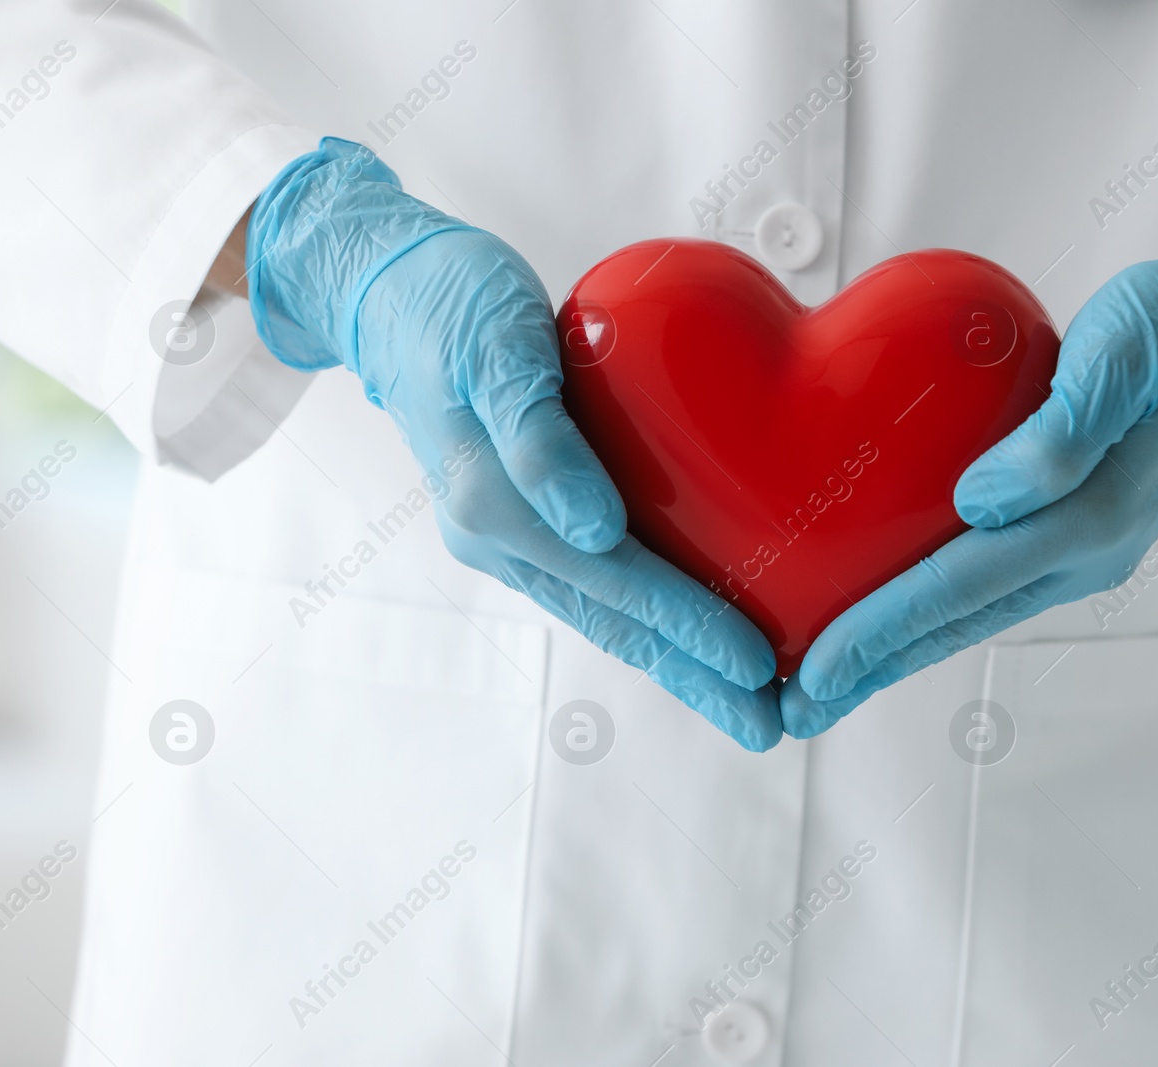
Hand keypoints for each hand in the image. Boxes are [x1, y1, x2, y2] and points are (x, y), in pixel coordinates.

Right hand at [245, 138, 779, 749]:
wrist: (389, 293)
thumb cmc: (450, 304)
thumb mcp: (494, 348)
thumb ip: (538, 440)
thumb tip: (592, 529)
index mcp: (495, 504)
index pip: (615, 580)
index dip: (688, 624)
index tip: (756, 664)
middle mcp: (499, 536)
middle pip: (613, 623)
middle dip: (692, 677)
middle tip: (768, 725)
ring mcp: (509, 535)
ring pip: (605, 615)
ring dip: (674, 662)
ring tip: (742, 701)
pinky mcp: (524, 519)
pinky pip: (595, 582)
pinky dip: (648, 616)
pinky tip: (690, 632)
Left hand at [781, 222, 1157, 736]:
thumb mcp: (1131, 351)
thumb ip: (1064, 430)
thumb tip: (984, 497)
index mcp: (1094, 515)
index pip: (963, 582)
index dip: (883, 628)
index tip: (817, 668)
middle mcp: (1087, 550)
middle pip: (959, 621)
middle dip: (876, 667)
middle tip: (799, 710)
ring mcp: (1084, 547)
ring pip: (972, 612)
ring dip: (900, 650)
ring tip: (832, 680)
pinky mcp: (1076, 527)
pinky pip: (989, 582)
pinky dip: (933, 609)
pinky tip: (894, 614)